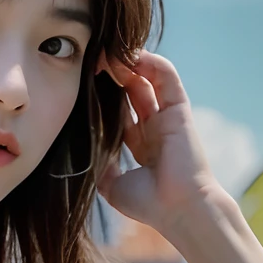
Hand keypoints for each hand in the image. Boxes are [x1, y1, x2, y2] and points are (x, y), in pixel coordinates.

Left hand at [97, 53, 220, 230]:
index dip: (103, 96)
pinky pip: (167, 78)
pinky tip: (132, 53)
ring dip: (129, 64)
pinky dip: (152, 62)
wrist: (179, 209)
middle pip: (132, 91)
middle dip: (113, 75)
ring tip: (107, 53)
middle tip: (91, 61)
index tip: (83, 83)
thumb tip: (82, 151)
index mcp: (141, 146)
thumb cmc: (149, 204)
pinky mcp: (179, 110)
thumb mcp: (113, 186)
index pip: (120, 112)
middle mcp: (154, 129)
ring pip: (148, 80)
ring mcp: (167, 118)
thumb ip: (100, 166)